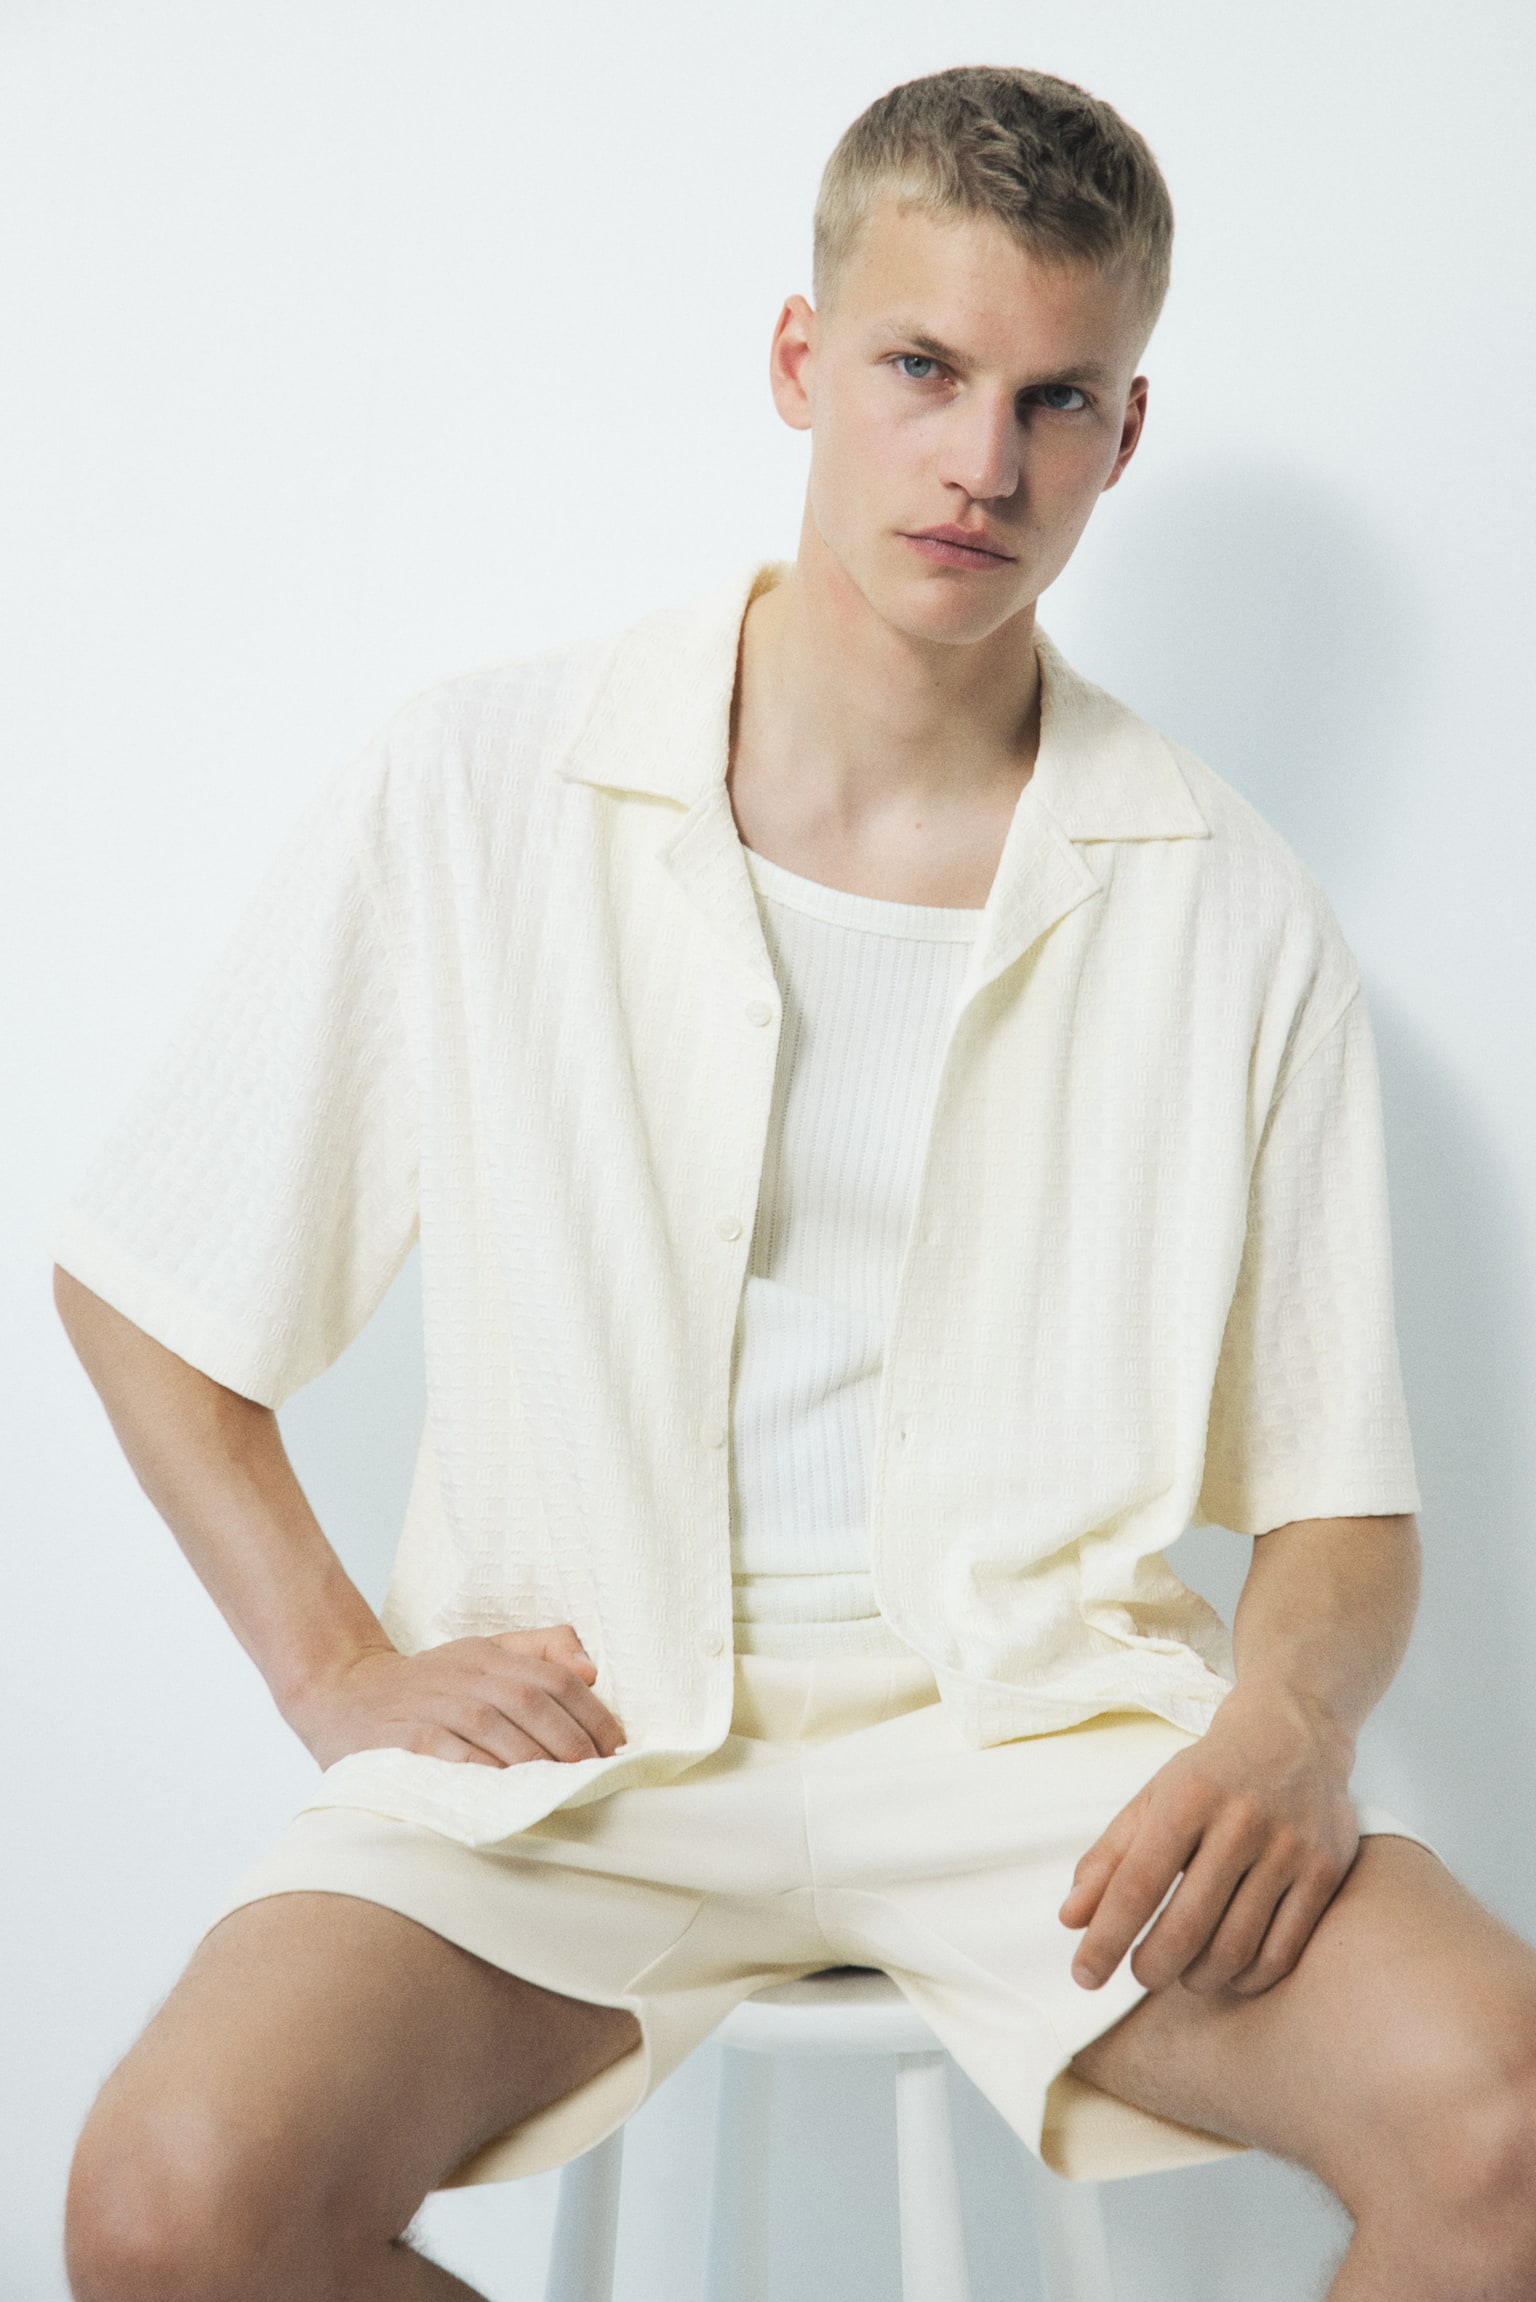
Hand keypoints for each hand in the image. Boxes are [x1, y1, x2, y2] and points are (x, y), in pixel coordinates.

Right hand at [292, 1623, 626, 1770]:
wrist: (341, 1694)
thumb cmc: (425, 1685)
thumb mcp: (480, 1655)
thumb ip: (538, 1652)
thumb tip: (590, 1670)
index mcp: (488, 1655)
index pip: (555, 1678)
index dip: (592, 1714)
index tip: (616, 1749)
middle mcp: (463, 1674)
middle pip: (531, 1701)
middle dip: (571, 1741)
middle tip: (594, 1776)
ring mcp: (432, 1704)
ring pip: (495, 1727)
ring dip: (534, 1759)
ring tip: (563, 1789)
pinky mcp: (404, 1737)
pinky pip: (451, 1753)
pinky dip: (484, 1772)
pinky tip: (509, 1793)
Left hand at [1058, 1681, 1360, 1998]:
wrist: (1294, 1731)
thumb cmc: (1211, 1774)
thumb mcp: (1152, 1799)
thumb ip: (1109, 1858)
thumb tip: (1071, 1919)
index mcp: (1187, 1798)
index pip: (1137, 1885)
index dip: (1106, 1939)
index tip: (1084, 1976)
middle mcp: (1241, 1822)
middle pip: (1187, 1927)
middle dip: (1153, 1967)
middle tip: (1141, 1973)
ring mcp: (1289, 1848)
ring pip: (1236, 1948)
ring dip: (1198, 1978)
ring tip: (1182, 1973)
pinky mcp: (1325, 1871)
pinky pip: (1283, 1952)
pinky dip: (1248, 1978)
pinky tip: (1228, 1973)